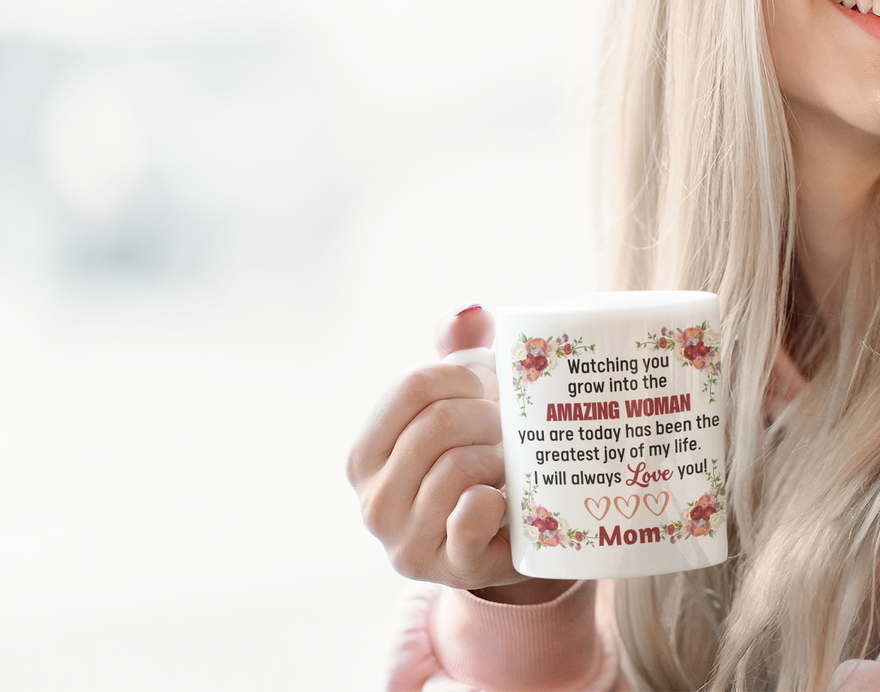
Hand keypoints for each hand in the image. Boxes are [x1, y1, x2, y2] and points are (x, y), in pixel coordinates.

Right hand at [347, 305, 573, 603]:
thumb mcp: (460, 409)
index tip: (492, 386)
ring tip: (513, 461)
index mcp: (366, 454)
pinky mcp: (451, 567)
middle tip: (513, 426)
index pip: (412, 387)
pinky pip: (470, 517)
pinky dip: (490, 499)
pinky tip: (500, 497)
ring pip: (459, 466)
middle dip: (489, 415)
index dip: (463, 375)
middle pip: (439, 423)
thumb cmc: (474, 462)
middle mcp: (374, 500)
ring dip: (501, 456)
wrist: (503, 541)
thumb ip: (459, 354)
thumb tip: (472, 312)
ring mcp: (408, 539)